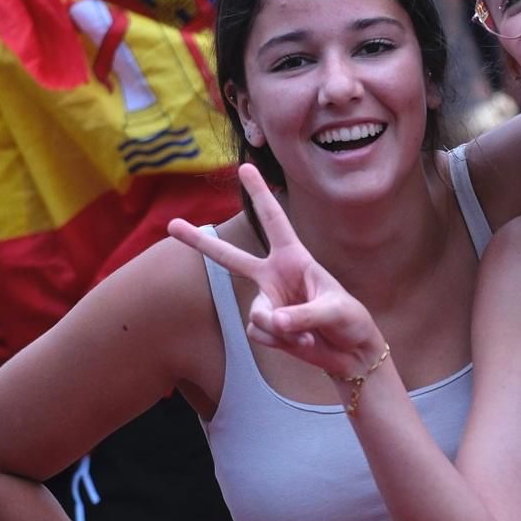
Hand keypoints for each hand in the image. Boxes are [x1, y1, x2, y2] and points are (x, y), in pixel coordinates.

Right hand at [168, 164, 382, 374]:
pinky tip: (301, 343)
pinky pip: (260, 332)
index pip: (274, 221)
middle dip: (201, 242)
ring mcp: (268, 301)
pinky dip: (281, 342)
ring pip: (257, 314)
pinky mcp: (266, 326)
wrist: (349, 352)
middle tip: (172, 224)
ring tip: (307, 335)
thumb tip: (272, 321)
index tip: (245, 167)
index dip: (260, 194)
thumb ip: (302, 315)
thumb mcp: (334, 310)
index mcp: (294, 258)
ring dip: (282, 328)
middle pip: (231, 257)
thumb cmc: (348, 320)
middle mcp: (275, 276)